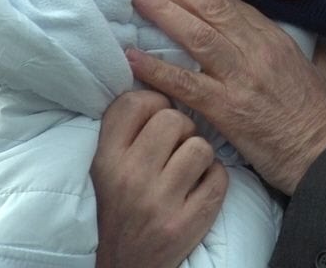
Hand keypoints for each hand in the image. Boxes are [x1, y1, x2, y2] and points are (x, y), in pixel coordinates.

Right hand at [92, 90, 227, 267]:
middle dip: (182, 128)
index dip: (154, 102)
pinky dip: (215, 179)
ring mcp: (160, 202)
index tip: (157, 116)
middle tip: (175, 146)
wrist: (126, 264)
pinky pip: (220, 176)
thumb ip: (126, 127)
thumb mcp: (106, 166)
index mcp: (105, 158)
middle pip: (174, 119)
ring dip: (200, 154)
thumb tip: (155, 76)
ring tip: (187, 169)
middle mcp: (129, 178)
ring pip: (201, 146)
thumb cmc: (120, 205)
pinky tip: (198, 188)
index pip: (137, 101)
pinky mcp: (188, 222)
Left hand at [126, 0, 325, 194]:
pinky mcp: (228, 109)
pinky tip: (133, 57)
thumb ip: (312, 53)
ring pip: (196, 35)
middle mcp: (257, 51)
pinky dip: (157, 69)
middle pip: (209, 8)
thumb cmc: (325, 120)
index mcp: (276, 40)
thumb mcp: (324, 74)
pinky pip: (186, 83)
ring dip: (162, 12)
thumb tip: (314, 42)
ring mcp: (242, 78)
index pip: (230, 3)